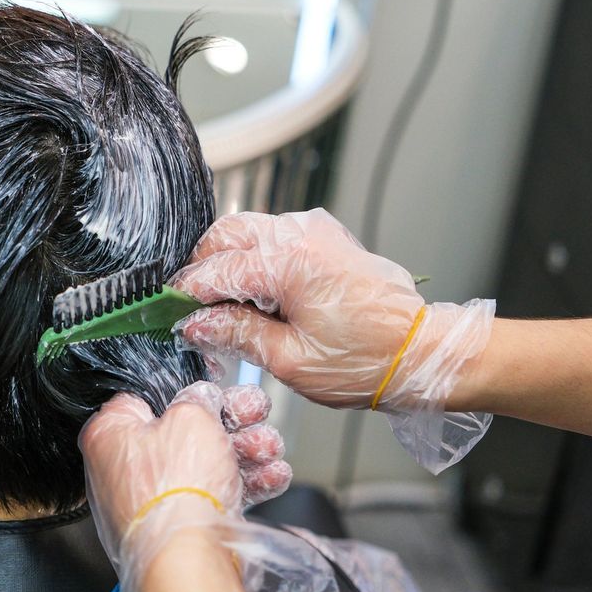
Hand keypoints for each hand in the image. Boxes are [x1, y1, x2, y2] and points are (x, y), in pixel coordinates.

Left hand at [80, 382, 287, 591]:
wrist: (189, 562)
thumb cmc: (176, 491)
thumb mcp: (192, 419)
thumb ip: (197, 398)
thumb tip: (200, 396)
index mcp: (109, 434)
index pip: (146, 396)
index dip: (187, 388)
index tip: (217, 388)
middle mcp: (122, 467)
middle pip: (182, 430)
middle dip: (229, 421)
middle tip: (256, 412)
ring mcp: (150, 498)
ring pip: (202, 462)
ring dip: (244, 450)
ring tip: (270, 447)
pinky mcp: (176, 525)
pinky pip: (211, 494)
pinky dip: (242, 483)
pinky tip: (273, 475)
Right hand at [172, 208, 493, 413]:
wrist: (421, 352)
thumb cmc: (367, 361)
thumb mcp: (290, 360)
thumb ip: (236, 334)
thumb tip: (197, 324)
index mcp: (291, 263)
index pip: (217, 269)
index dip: (187, 293)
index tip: (170, 312)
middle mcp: (302, 235)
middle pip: (225, 234)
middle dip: (202, 269)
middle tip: (193, 310)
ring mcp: (316, 231)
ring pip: (247, 230)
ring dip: (227, 262)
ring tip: (225, 308)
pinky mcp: (325, 237)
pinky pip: (273, 236)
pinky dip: (253, 258)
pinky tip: (254, 295)